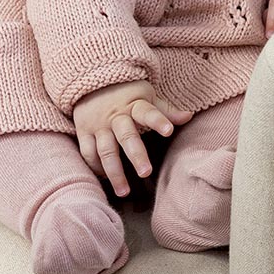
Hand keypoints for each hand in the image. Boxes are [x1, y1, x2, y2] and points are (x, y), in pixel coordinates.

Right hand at [73, 80, 192, 196]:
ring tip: (124, 192)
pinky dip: (95, 167)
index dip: (158, 121)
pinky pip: (88, 152)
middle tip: (146, 172)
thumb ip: (165, 110)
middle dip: (136, 155)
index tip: (169, 131)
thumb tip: (189, 116)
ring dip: (114, 172)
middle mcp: (116, 116)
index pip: (148, 112)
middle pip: (126, 136)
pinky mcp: (84, 131)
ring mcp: (98, 125)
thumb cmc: (126, 92)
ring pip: (106, 150)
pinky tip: (105, 179)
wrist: (90, 81)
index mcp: (134, 105)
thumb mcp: (146, 96)